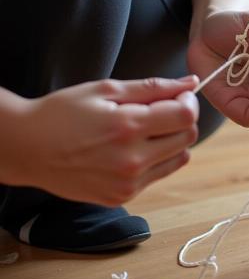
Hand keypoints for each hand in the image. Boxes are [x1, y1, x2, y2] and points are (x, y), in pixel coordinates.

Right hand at [3, 77, 199, 205]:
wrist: (27, 149)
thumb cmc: (63, 113)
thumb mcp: (106, 90)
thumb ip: (154, 87)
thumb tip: (191, 82)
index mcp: (127, 127)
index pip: (186, 116)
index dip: (189, 102)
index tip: (178, 96)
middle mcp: (131, 160)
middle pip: (188, 137)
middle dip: (182, 119)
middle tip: (160, 110)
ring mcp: (127, 183)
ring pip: (179, 158)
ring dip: (173, 140)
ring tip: (146, 130)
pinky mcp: (122, 197)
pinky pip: (159, 174)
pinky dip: (156, 158)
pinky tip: (132, 148)